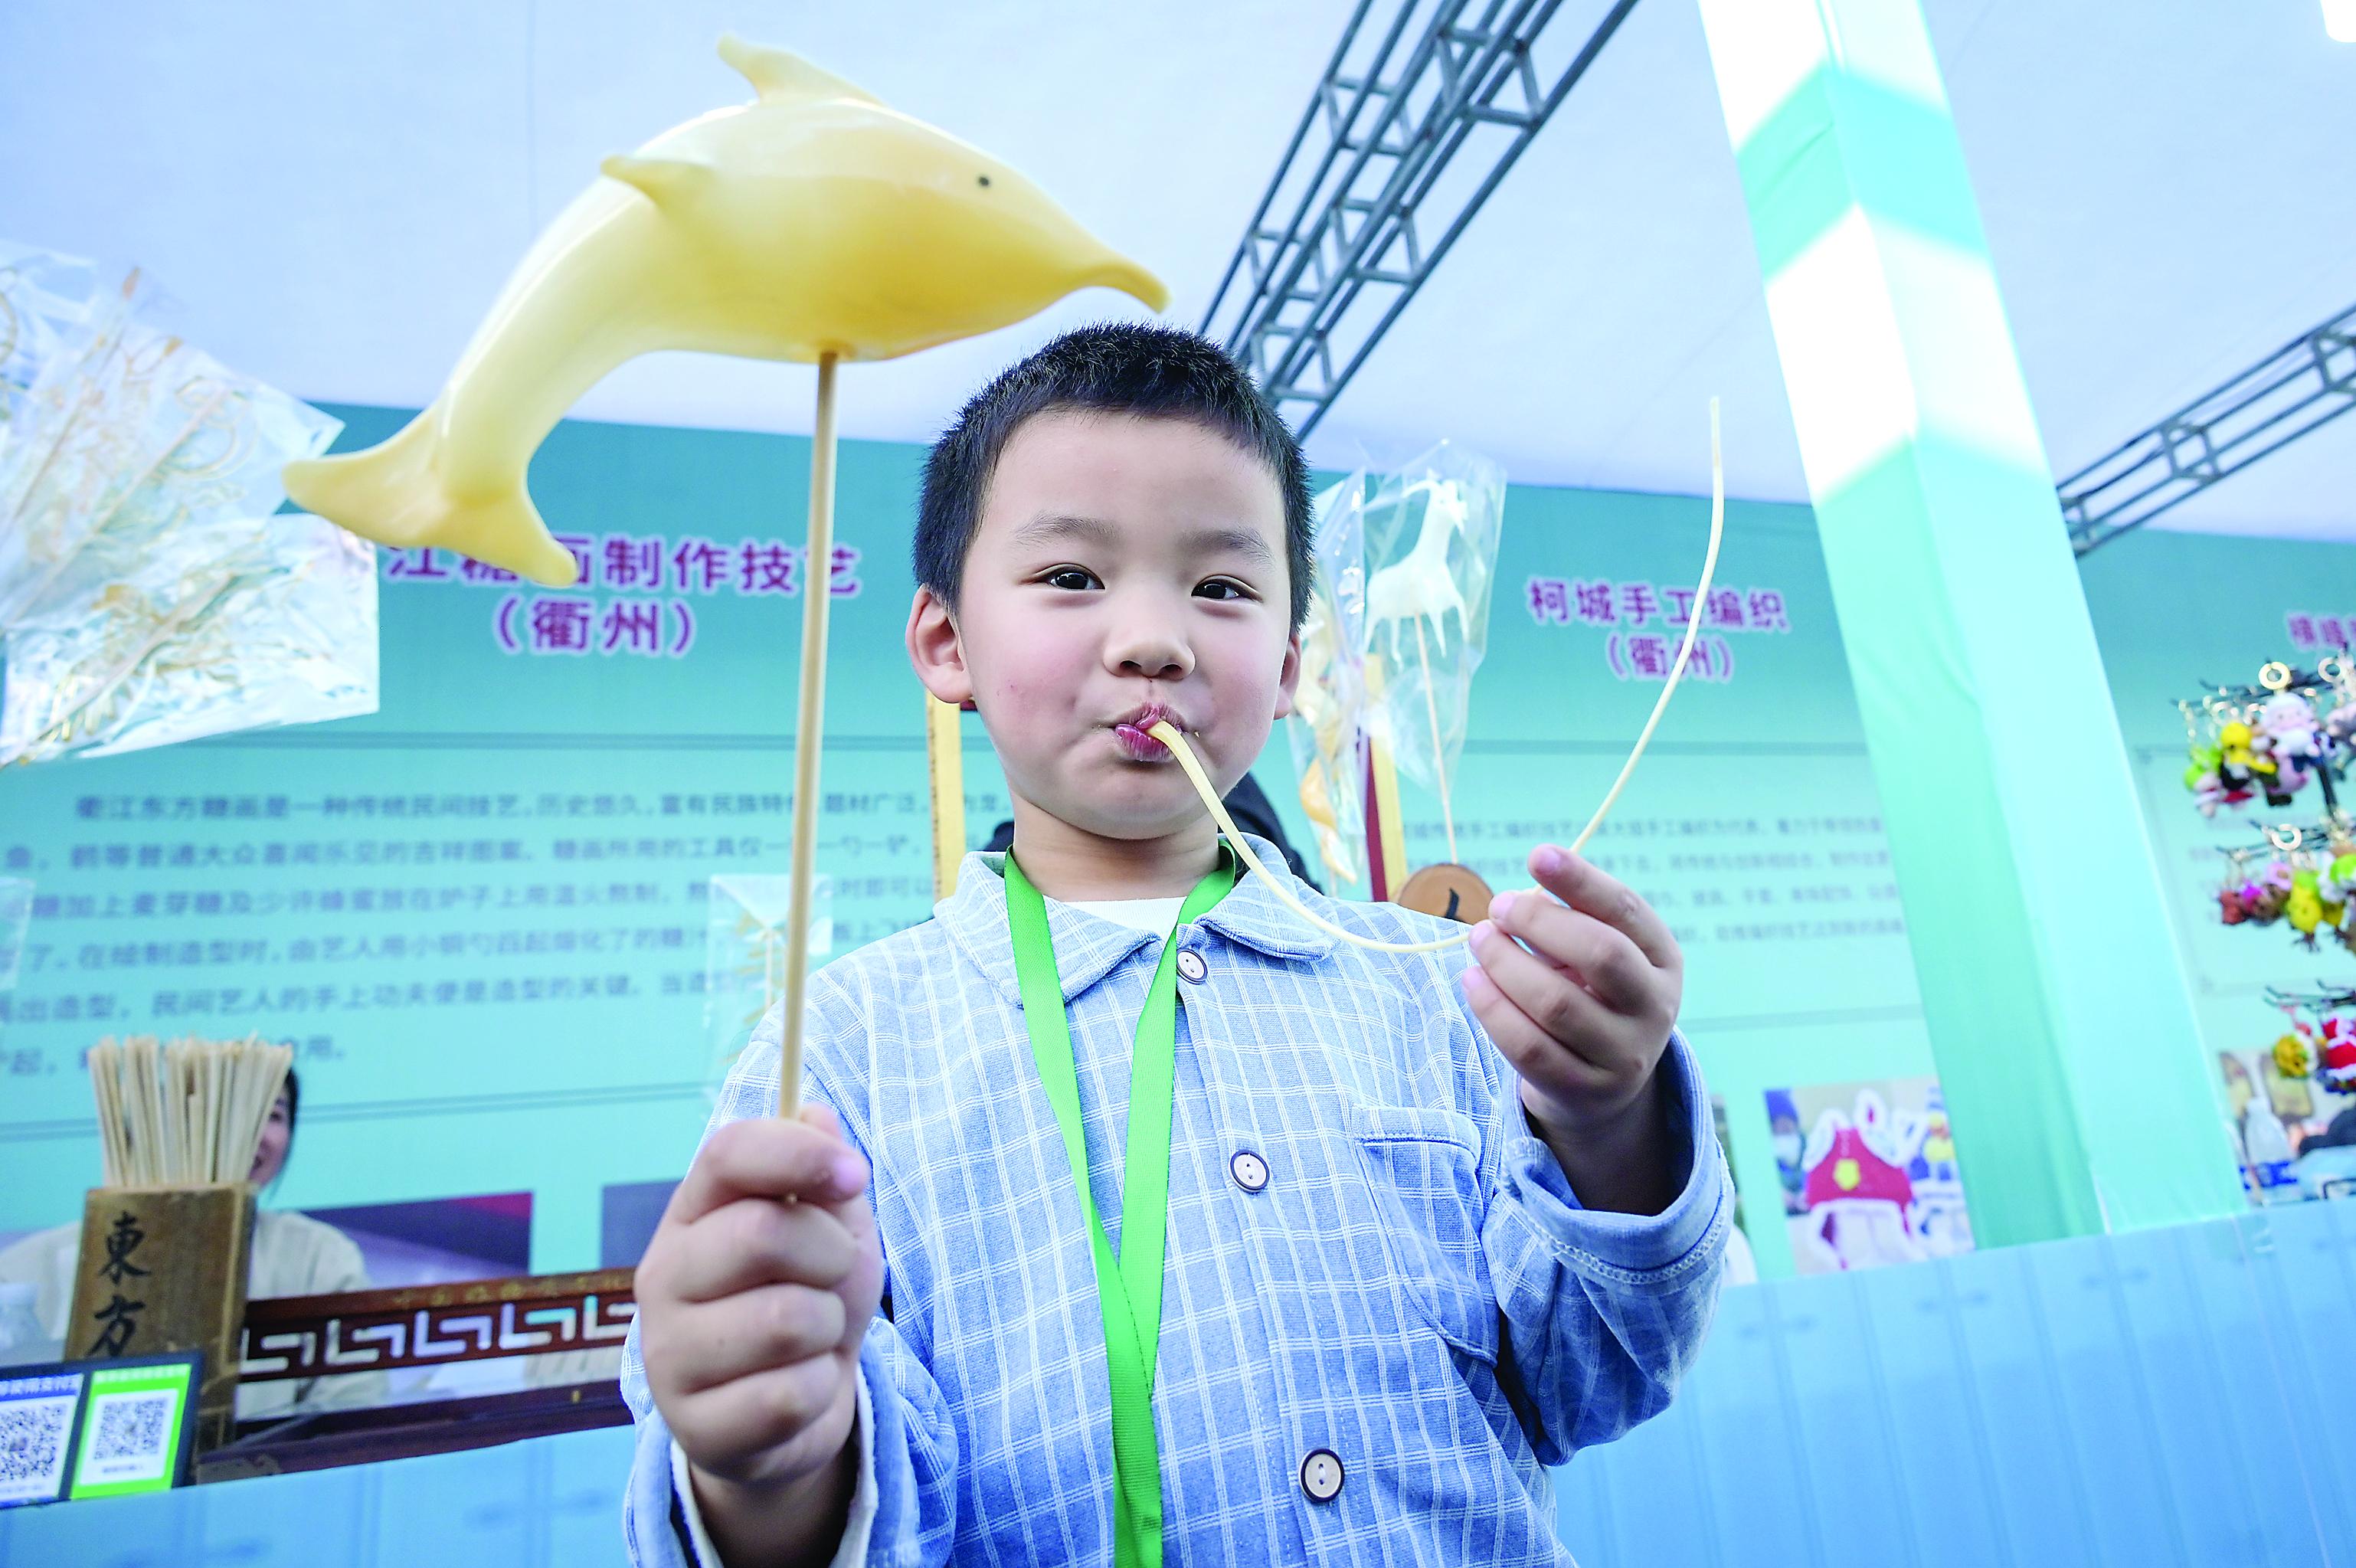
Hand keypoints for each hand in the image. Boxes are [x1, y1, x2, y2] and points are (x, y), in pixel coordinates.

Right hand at [637, 1103, 882, 1557]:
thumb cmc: (811, 1298)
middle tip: (832, 1278)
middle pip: (764, 1232)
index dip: (799, 1153)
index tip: (855, 1176)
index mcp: (693, 1211)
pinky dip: (819, 1390)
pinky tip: (798, 1390)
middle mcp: (663, 1275)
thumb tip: (817, 1114)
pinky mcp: (691, 1426)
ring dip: (829, 1328)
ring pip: (788, 1319)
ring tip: (812, 1337)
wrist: (791, 1412)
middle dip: (832, 1255)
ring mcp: (667, 1354)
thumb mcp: (833, 1231)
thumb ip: (823, 1176)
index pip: (728, 1151)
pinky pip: (790, 1395)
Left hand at [1458, 844, 1683, 1210]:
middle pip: (1601, 954)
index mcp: (1664, 959)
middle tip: (1498, 907)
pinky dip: (1492, 1008)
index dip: (1582, 880)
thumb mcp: (1601, 954)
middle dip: (1540, 922)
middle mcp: (1655, 1007)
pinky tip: (1472, 980)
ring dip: (1505, 963)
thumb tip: (1524, 891)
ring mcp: (1624, 1055)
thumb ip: (1574, 919)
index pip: (1627, 911)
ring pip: (1556, 1003)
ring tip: (1479, 939)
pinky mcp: (1583, 1090)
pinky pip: (1528, 1047)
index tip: (1537, 855)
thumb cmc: (1593, 995)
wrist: (1604, 1087)